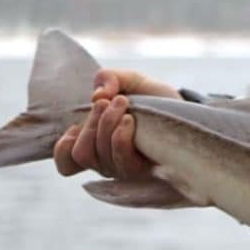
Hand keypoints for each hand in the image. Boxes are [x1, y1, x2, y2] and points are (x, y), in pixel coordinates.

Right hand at [52, 69, 180, 179]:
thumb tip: (97, 95)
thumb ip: (109, 78)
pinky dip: (120, 135)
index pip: (67, 164)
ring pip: (98, 155)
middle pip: (82, 154)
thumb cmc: (154, 98)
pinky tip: (130, 120)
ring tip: (123, 102)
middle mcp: (108, 162)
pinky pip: (121, 160)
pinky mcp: (143, 171)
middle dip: (91, 122)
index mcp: (97, 146)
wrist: (186, 109)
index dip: (63, 150)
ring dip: (107, 123)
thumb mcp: (130, 80)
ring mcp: (125, 169)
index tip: (75, 127)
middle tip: (108, 101)